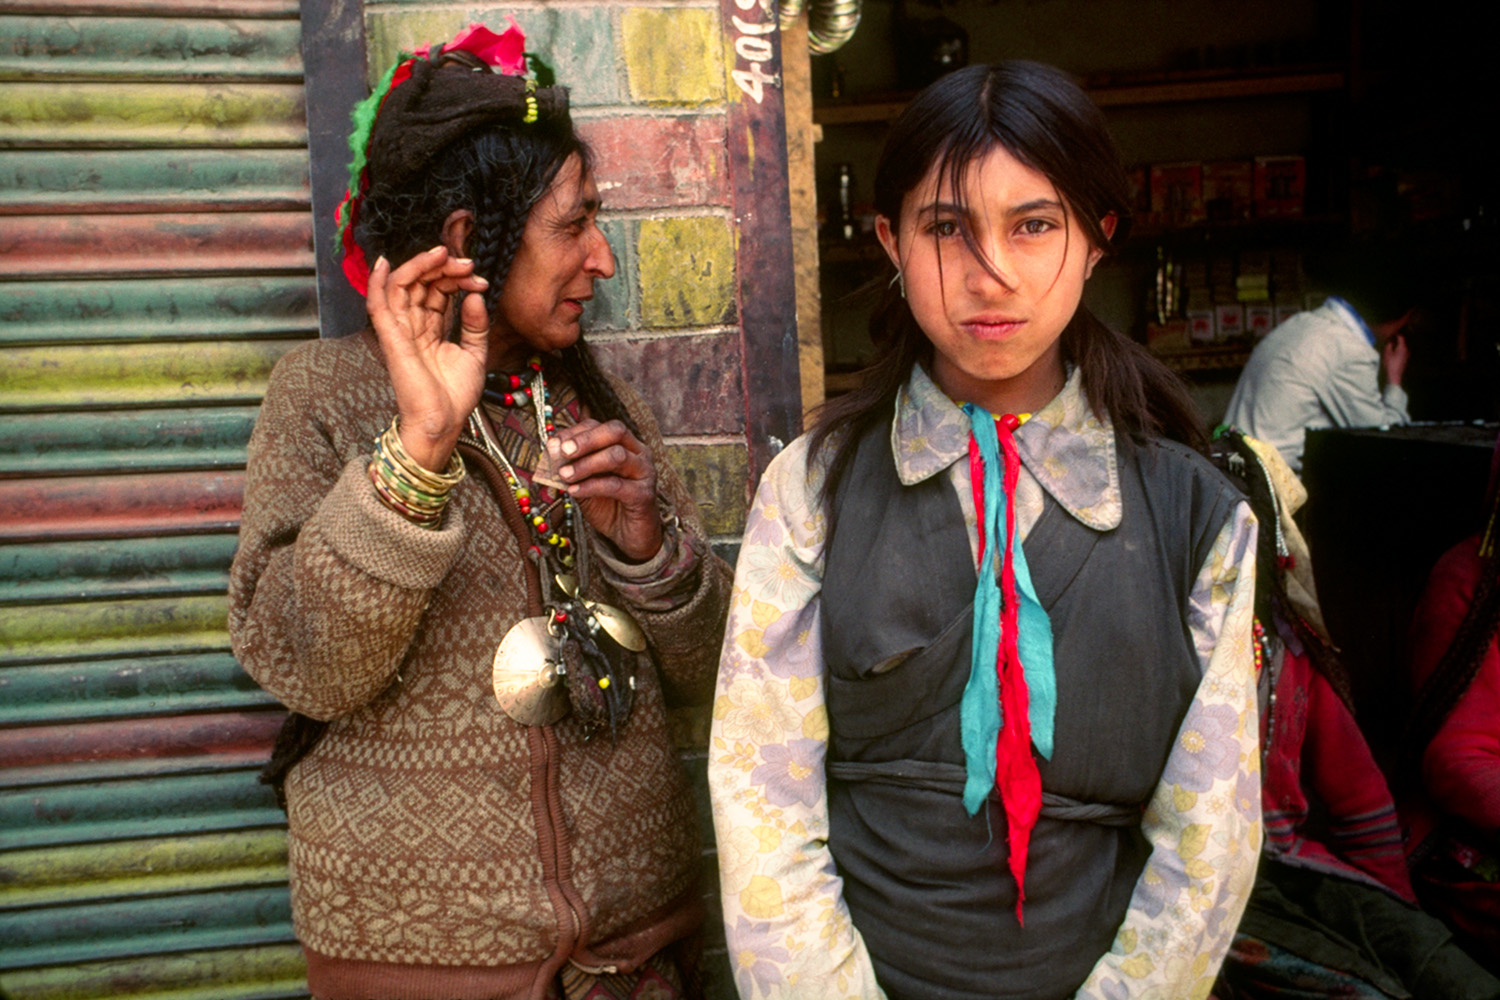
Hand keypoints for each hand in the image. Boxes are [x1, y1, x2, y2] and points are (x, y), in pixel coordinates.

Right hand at [366, 247, 490, 470]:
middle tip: (466, 263)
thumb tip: (475, 296)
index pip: (438, 291)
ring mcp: (400, 331)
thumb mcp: (475, 354)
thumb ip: (475, 325)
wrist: (444, 422)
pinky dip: (377, 282)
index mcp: (431, 329)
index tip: (479, 279)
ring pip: (402, 286)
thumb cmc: (455, 395)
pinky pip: (378, 304)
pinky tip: (385, 263)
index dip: (457, 279)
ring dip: (420, 266)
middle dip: (443, 268)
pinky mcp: (391, 338)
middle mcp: (414, 326)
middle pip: (421, 284)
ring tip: (442, 255)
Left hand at [547, 419, 662, 562]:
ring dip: (586, 464)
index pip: (599, 426)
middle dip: (585, 439)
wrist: (629, 535)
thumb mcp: (584, 482)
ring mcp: (644, 472)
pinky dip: (591, 486)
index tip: (553, 444)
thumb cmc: (608, 505)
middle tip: (563, 451)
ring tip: (564, 474)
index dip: (575, 432)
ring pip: (617, 456)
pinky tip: (574, 491)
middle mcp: (638, 453)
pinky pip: (616, 485)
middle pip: (615, 431)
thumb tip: (549, 456)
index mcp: (624, 444)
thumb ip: (571, 468)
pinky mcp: (643, 495)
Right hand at [1382, 332, 1408, 386]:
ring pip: (1403, 346)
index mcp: (1402, 347)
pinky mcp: (1406, 359)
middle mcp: (1407, 350)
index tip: (1392, 333)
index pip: (1401, 337)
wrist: (1394, 375)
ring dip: (1398, 344)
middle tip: (1392, 337)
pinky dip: (1399, 349)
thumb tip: (1390, 340)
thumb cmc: (1390, 364)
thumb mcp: (1387, 353)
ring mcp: (1407, 355)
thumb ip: (1389, 345)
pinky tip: (1394, 351)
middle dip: (1398, 339)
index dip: (1396, 334)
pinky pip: (1403, 351)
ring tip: (1392, 344)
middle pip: (1403, 342)